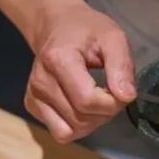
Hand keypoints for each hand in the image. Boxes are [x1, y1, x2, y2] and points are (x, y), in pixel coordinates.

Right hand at [24, 5, 136, 142]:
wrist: (56, 26)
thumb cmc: (86, 30)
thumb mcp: (113, 37)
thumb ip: (122, 65)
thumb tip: (127, 97)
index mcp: (58, 60)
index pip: (88, 101)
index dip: (112, 103)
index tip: (120, 89)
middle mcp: (40, 81)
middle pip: (80, 119)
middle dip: (104, 112)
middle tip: (110, 91)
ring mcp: (33, 96)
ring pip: (70, 131)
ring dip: (91, 122)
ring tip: (95, 99)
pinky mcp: (31, 106)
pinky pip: (60, 132)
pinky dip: (76, 125)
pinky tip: (80, 104)